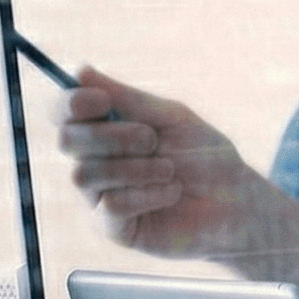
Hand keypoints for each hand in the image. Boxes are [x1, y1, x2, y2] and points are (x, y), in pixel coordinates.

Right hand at [55, 67, 279, 258]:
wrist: (236, 201)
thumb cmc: (205, 155)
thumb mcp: (172, 118)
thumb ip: (128, 98)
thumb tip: (79, 70)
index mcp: (104, 129)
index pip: (63, 112)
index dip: (70, 103)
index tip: (102, 101)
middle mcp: (93, 161)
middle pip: (67, 140)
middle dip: (111, 136)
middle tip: (152, 139)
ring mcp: (98, 196)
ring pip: (85, 174)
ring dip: (136, 168)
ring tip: (170, 171)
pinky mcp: (112, 228)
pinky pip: (110, 206)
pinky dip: (147, 194)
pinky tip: (171, 192)